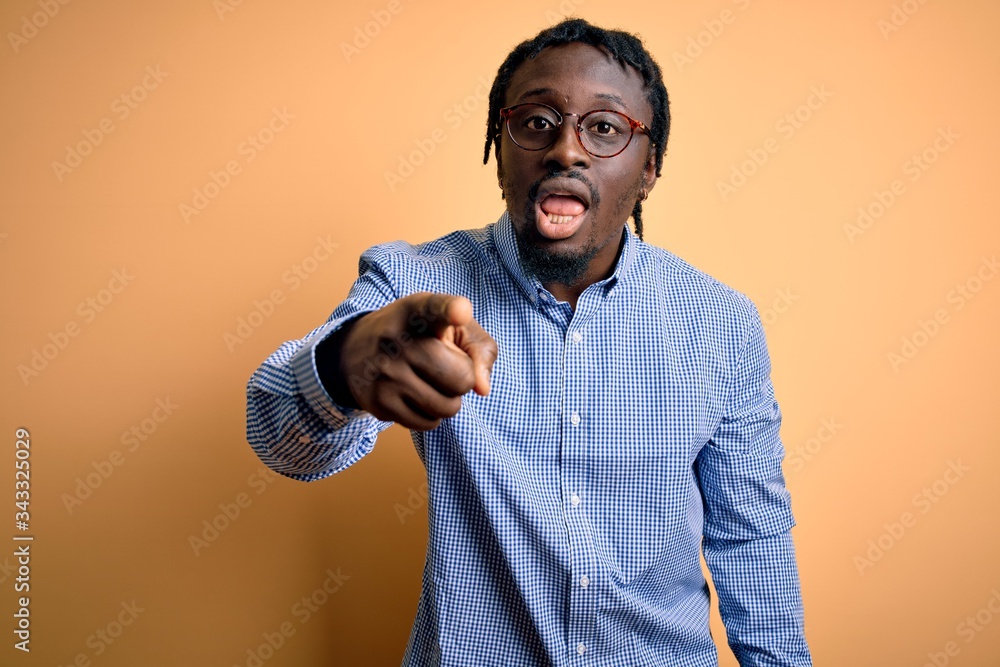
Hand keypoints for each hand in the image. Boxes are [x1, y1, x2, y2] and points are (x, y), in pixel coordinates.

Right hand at [331, 292, 496, 429]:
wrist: (356, 350)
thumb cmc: (418, 336)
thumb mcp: (449, 325)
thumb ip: (479, 348)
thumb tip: (482, 389)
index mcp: (417, 312)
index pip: (435, 308)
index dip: (451, 310)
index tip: (460, 311)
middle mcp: (398, 340)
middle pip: (461, 377)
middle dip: (463, 378)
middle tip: (444, 366)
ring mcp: (386, 373)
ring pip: (448, 406)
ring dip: (449, 400)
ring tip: (429, 381)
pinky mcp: (379, 403)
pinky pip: (428, 423)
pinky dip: (431, 415)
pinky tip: (414, 395)